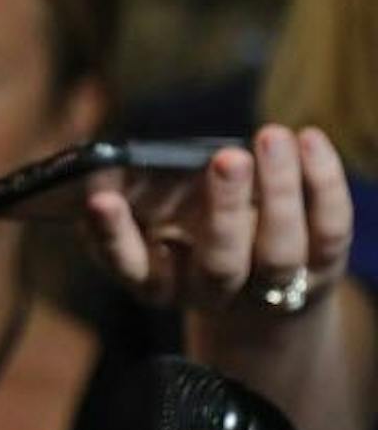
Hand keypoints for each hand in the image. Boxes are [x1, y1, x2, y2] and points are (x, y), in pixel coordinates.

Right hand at [82, 125, 354, 314]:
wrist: (257, 282)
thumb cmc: (184, 226)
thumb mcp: (151, 212)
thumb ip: (129, 191)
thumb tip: (101, 162)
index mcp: (157, 281)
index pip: (130, 266)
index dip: (113, 236)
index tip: (100, 199)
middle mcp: (213, 292)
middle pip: (220, 264)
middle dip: (224, 209)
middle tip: (227, 159)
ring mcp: (271, 285)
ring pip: (279, 251)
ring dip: (280, 191)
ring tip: (272, 137)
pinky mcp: (321, 267)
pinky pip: (329, 229)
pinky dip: (323, 183)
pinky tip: (308, 139)